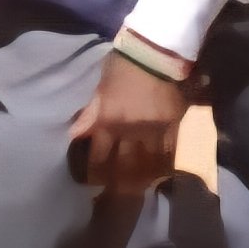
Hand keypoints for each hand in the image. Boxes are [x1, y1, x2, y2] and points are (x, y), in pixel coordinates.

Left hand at [71, 46, 188, 196]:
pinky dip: (166, 163)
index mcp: (110, 123)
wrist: (156, 52)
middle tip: (117, 195)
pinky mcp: (175, 126)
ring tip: (140, 188)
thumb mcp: (101, 88)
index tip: (93, 184)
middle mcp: (131, 133)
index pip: (99, 156)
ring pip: (149, 162)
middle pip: (125, 165)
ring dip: (143, 176)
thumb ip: (91, 113)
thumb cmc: (123, 66)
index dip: (96, 172)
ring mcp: (155, 131)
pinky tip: (163, 172)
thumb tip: (74, 134)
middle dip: (120, 182)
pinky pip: (170, 150)